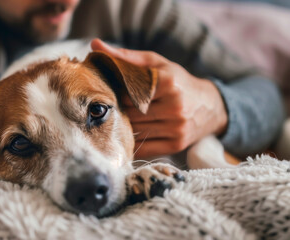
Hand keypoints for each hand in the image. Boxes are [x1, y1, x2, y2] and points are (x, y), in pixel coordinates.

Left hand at [91, 39, 227, 158]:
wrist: (210, 106)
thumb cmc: (176, 81)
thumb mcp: (155, 63)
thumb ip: (125, 56)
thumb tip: (94, 45)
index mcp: (169, 82)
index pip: (128, 92)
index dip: (116, 93)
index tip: (111, 92)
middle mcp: (175, 106)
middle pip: (131, 113)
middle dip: (118, 111)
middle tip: (112, 108)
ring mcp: (177, 128)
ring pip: (135, 131)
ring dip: (124, 127)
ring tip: (122, 119)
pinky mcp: (176, 145)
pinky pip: (144, 147)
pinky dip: (133, 142)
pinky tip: (130, 134)